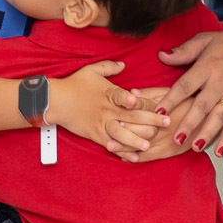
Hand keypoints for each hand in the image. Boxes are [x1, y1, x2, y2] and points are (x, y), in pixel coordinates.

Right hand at [49, 61, 169, 154]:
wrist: (55, 101)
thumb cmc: (74, 84)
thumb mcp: (92, 70)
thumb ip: (110, 67)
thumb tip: (124, 64)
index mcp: (110, 94)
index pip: (129, 98)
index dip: (143, 101)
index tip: (156, 104)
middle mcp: (108, 110)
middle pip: (133, 116)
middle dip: (152, 120)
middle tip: (167, 122)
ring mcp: (102, 124)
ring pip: (122, 134)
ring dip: (136, 140)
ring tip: (149, 144)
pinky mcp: (95, 135)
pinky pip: (111, 145)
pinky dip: (122, 152)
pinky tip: (133, 157)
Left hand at [156, 28, 222, 156]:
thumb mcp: (207, 40)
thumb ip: (184, 51)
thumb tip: (161, 56)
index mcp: (209, 65)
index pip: (187, 84)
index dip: (172, 99)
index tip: (158, 113)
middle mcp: (222, 82)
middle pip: (203, 105)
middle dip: (190, 123)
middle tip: (176, 138)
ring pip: (220, 117)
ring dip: (208, 134)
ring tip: (195, 147)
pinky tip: (219, 152)